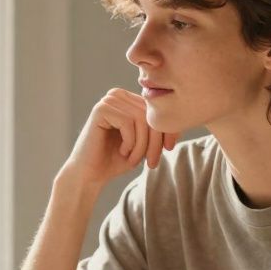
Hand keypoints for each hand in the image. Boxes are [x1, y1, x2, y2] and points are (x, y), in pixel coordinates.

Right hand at [60, 88, 177, 188]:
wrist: (90, 174)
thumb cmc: (116, 160)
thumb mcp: (145, 143)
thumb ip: (158, 129)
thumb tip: (180, 118)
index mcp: (130, 99)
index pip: (157, 109)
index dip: (167, 129)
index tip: (169, 149)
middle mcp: (119, 95)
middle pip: (151, 113)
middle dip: (155, 140)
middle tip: (151, 162)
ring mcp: (108, 100)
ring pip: (141, 118)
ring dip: (142, 144)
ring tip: (135, 160)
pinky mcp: (101, 109)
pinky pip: (128, 122)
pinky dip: (130, 142)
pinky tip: (123, 152)